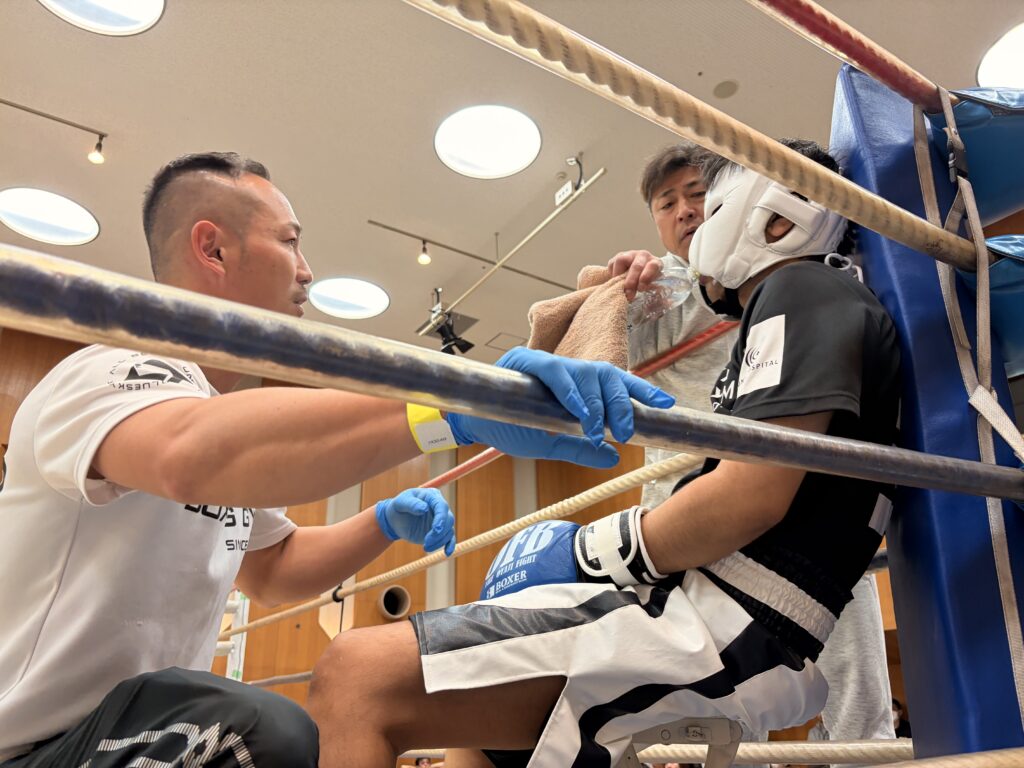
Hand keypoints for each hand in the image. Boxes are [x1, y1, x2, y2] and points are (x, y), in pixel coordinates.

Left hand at [375, 488, 455, 555]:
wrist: (396, 519)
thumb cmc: (398, 507)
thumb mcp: (400, 502)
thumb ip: (411, 504)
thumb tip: (424, 508)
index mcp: (432, 496)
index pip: (442, 506)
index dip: (441, 518)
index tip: (436, 529)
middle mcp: (439, 508)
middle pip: (448, 520)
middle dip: (439, 533)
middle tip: (426, 542)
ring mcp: (440, 520)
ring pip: (448, 531)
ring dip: (439, 541)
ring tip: (426, 547)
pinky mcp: (440, 532)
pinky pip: (449, 538)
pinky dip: (449, 545)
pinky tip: (447, 552)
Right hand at [446, 348, 674, 467]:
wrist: (472, 426)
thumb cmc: (510, 430)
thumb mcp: (551, 444)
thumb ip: (581, 449)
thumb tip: (613, 457)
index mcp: (575, 386)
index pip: (614, 382)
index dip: (641, 390)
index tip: (666, 404)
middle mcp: (565, 369)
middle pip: (606, 374)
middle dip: (621, 402)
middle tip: (628, 430)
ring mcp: (546, 362)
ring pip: (585, 372)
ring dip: (597, 403)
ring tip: (599, 429)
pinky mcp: (526, 361)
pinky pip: (555, 371)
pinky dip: (570, 392)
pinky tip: (579, 413)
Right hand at [607, 250, 663, 300]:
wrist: (635, 276)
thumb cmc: (647, 282)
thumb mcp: (655, 287)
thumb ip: (659, 294)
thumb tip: (668, 303)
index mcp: (655, 263)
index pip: (653, 266)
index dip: (646, 277)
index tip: (641, 288)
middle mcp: (643, 256)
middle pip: (637, 265)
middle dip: (631, 281)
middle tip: (628, 294)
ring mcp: (630, 255)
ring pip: (622, 260)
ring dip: (619, 276)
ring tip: (619, 288)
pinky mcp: (618, 257)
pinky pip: (612, 263)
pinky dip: (612, 274)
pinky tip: (615, 281)